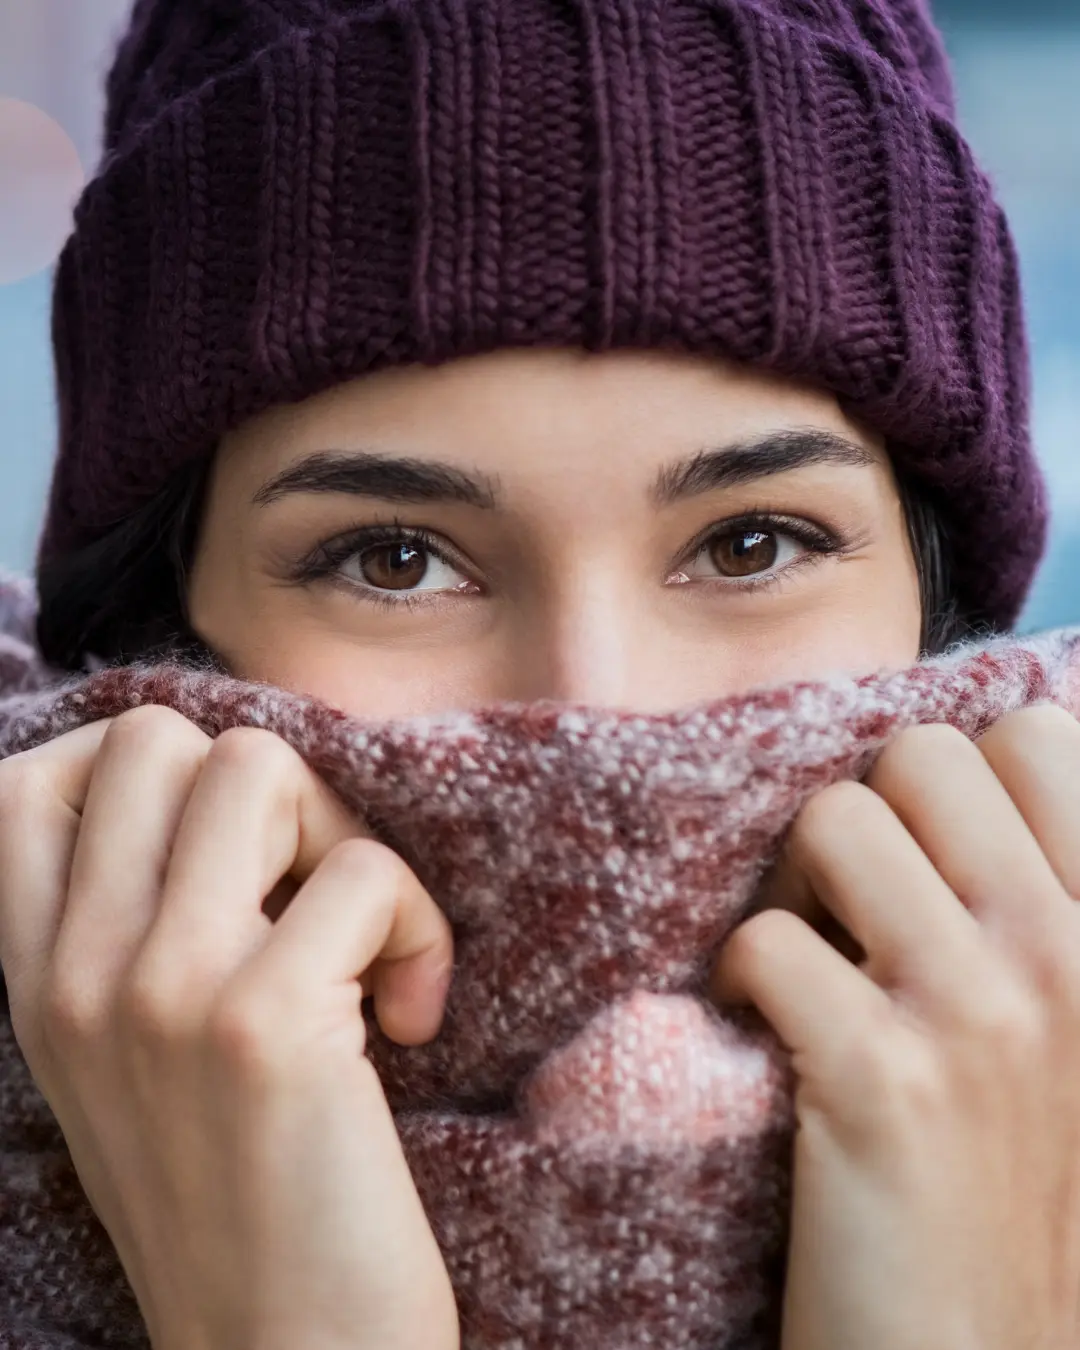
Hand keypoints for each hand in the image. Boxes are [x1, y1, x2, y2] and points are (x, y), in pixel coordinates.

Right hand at [0, 706, 458, 1349]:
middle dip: (268, 792)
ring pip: (260, 767)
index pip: (32, 785)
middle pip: (164, 739)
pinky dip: (419, 931)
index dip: (145, 772)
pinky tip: (412, 1019)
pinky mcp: (265, 1023)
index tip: (229, 850)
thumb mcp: (131, 1066)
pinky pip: (365, 872)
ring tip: (362, 946)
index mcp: (39, 983)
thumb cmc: (237, 1204)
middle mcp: (79, 974)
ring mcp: (163, 991)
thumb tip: (229, 795)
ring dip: (343, 839)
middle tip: (310, 894)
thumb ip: (134, 937)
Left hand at [713, 704, 1079, 1349]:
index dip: (953, 779)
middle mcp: (1068, 957)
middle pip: (920, 756)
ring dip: (792, 887)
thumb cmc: (1012, 1189)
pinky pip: (767, 940)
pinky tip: (760, 1033)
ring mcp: (980, 1015)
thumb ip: (1029, 909)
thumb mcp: (1069, 1032)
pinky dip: (739, 978)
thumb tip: (936, 790)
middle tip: (846, 906)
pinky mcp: (880, 1080)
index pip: (1036, 736)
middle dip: (866, 815)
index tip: (923, 855)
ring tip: (803, 963)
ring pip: (835, 821)